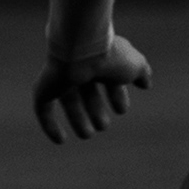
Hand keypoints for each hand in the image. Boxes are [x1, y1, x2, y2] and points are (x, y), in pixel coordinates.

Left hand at [32, 33, 151, 143]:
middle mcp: (79, 66)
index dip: (116, 96)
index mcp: (99, 59)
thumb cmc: (109, 56)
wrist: (80, 48)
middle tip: (103, 125)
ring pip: (68, 101)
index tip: (121, 109)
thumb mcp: (134, 65)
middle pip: (87, 93)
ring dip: (78, 120)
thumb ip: (141, 72)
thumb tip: (146, 83)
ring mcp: (60, 77)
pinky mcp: (43, 88)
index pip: (108, 79)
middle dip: (96, 110)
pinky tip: (60, 140)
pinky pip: (43, 110)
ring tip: (88, 134)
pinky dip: (51, 126)